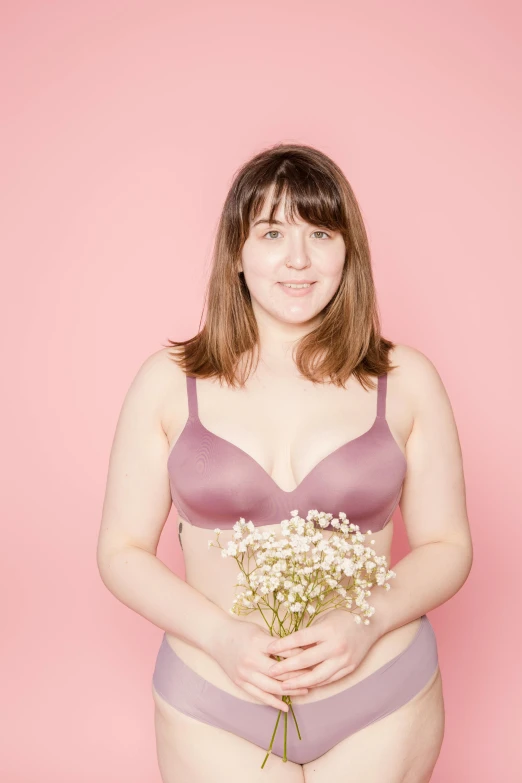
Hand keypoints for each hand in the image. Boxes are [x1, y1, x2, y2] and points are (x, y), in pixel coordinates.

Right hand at [211, 617, 314, 710]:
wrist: (216, 636)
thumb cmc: (240, 630)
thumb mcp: (260, 631)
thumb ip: (276, 643)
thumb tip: (300, 650)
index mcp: (258, 643)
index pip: (285, 653)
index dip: (302, 657)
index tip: (316, 659)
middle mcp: (251, 660)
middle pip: (280, 673)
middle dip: (300, 676)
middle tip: (316, 677)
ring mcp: (244, 674)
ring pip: (271, 687)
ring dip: (290, 691)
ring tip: (305, 691)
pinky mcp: (240, 683)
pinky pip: (259, 695)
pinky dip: (273, 702)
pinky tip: (285, 706)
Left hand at [264, 609, 382, 689]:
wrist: (371, 622)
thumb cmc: (343, 617)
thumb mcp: (324, 619)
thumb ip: (309, 635)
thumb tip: (287, 647)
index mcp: (327, 630)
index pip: (300, 639)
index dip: (283, 645)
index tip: (269, 649)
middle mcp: (335, 646)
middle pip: (306, 660)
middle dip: (286, 668)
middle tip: (270, 671)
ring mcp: (344, 660)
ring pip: (317, 676)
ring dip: (298, 682)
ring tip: (283, 686)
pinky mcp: (349, 668)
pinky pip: (328, 680)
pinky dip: (314, 684)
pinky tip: (302, 686)